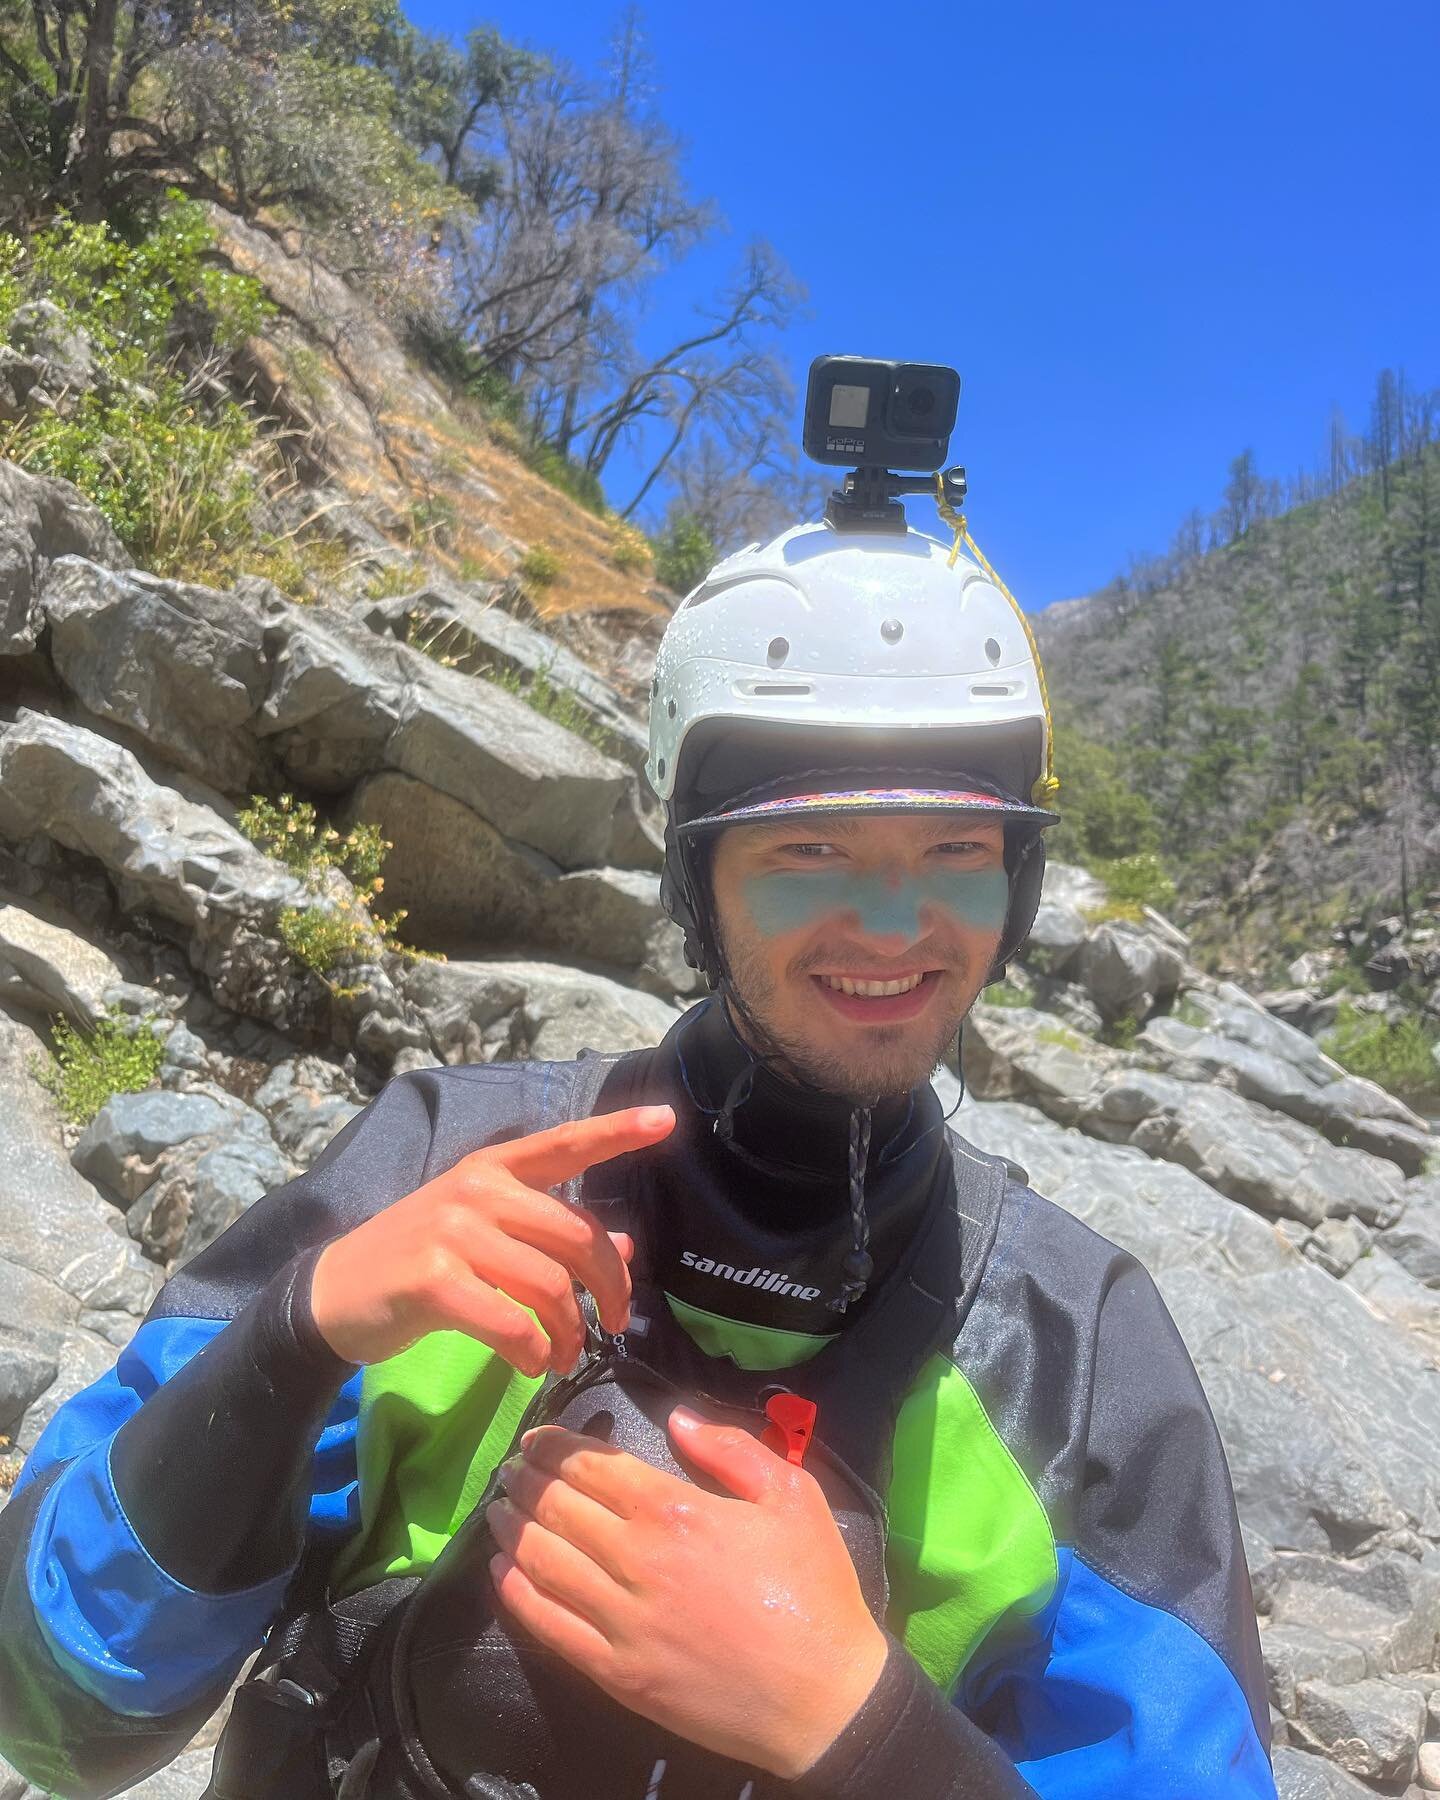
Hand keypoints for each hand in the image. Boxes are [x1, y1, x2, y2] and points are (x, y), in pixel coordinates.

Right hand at [308, 1105, 674, 1368]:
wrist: (334, 1293)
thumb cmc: (419, 1260)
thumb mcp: (485, 1234)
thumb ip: (550, 1235)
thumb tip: (623, 1243)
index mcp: (494, 1169)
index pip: (565, 1144)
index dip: (617, 1132)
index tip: (667, 1121)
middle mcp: (478, 1190)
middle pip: (577, 1236)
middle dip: (608, 1288)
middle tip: (610, 1325)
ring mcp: (454, 1231)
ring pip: (550, 1285)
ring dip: (568, 1333)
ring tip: (560, 1356)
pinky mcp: (433, 1279)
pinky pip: (511, 1321)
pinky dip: (531, 1351)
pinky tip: (529, 1363)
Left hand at [486, 1407, 888, 1778]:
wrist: (823, 1698)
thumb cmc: (812, 1588)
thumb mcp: (793, 1494)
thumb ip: (731, 1448)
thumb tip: (678, 1417)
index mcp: (674, 1511)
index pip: (592, 1466)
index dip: (555, 1447)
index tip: (535, 1438)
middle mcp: (636, 1560)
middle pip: (558, 1508)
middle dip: (526, 1481)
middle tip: (510, 1469)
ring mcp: (621, 1621)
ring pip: (543, 1562)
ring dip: (512, 1529)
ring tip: (497, 1509)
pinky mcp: (616, 1673)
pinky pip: (550, 1626)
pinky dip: (516, 1594)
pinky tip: (500, 1572)